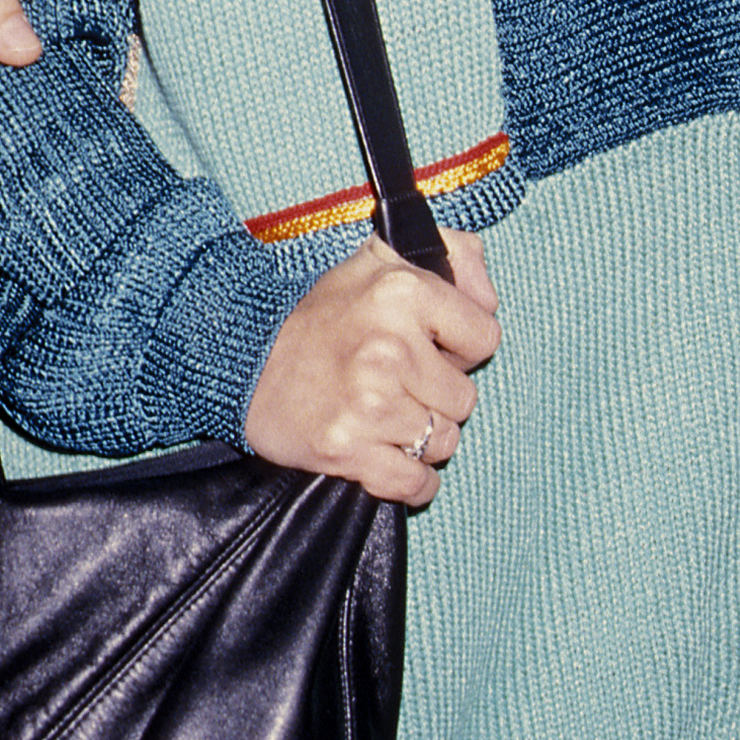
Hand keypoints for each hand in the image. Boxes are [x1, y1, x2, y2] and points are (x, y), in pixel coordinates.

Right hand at [244, 228, 500, 504]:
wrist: (248, 361)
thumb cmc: (325, 312)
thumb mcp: (386, 256)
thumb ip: (456, 255)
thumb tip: (490, 299)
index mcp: (405, 292)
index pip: (485, 337)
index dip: (465, 346)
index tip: (438, 348)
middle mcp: (391, 347)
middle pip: (465, 397)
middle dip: (443, 395)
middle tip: (409, 385)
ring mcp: (369, 403)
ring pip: (444, 441)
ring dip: (426, 436)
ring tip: (395, 416)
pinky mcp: (347, 450)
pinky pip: (414, 483)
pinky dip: (415, 482)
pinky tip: (399, 460)